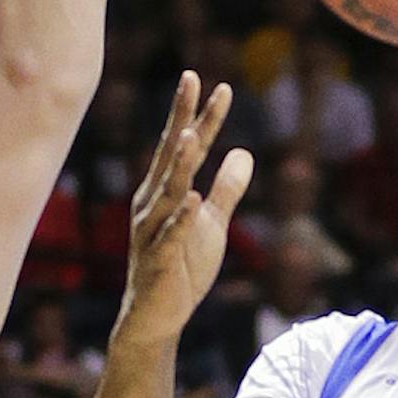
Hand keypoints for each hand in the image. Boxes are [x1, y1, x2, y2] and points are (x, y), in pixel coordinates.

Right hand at [122, 72, 254, 338]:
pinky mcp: (158, 261)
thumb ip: (226, 189)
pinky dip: (181, 219)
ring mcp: (153, 231)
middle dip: (181, 118)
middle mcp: (153, 202)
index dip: (203, 118)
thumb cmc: (181, 268)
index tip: (220, 86)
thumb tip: (244, 152)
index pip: (188, 147)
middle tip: (190, 80)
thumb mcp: (213, 224)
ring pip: (168, 191)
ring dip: (179, 164)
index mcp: (167, 191)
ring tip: (190, 136)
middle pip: (171, 154)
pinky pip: (169, 236)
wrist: (156, 317)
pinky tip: (192, 200)